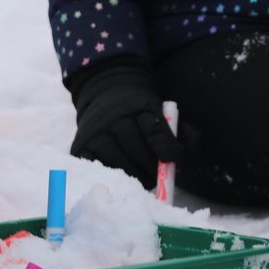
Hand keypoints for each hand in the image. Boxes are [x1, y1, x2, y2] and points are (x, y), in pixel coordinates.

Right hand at [68, 60, 177, 189]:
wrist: (106, 92)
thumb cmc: (140, 110)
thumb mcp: (162, 111)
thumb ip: (180, 131)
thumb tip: (188, 151)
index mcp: (138, 106)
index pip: (154, 130)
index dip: (166, 148)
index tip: (174, 158)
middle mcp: (113, 118)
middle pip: (137, 153)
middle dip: (152, 169)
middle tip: (158, 177)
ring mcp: (94, 133)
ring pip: (119, 166)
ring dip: (134, 177)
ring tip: (142, 176)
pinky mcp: (80, 147)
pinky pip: (99, 171)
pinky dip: (112, 176)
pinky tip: (121, 173)